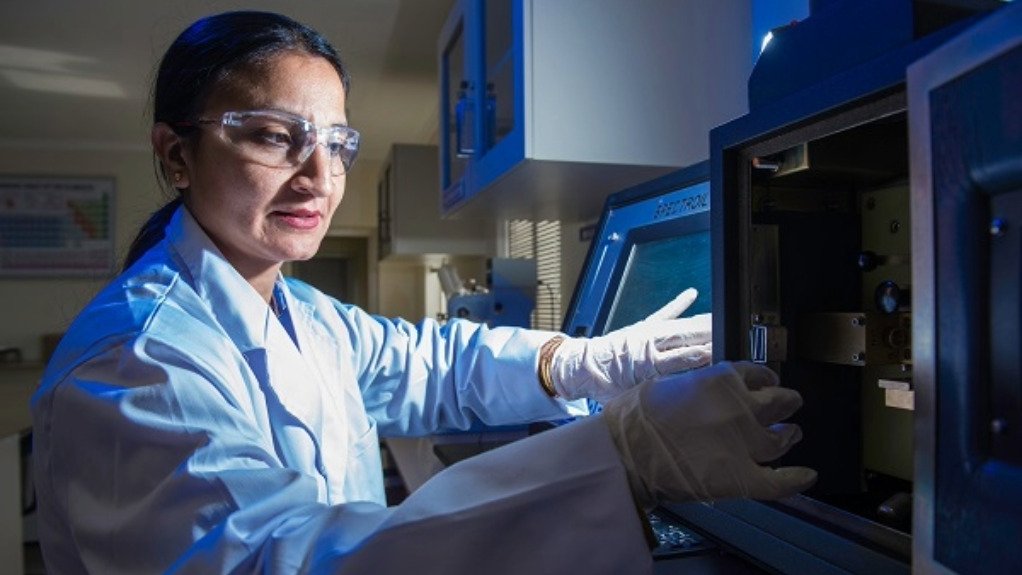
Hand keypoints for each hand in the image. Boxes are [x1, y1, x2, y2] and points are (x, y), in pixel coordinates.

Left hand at [549, 288, 711, 401]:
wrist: (581, 368)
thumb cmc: (605, 387)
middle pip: (686, 337)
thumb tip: (677, 391)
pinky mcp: (641, 326)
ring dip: (702, 322)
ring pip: (680, 325)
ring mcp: (646, 332)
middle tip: (733, 333)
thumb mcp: (630, 397)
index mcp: (647, 363)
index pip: (683, 358)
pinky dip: (678, 304)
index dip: (703, 355)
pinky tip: (691, 293)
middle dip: (710, 335)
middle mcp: (648, 343)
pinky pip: (663, 313)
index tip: (721, 353)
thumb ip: (654, 393)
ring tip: (723, 319)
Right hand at [600, 361, 815, 507]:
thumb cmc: (636, 417)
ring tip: (792, 434)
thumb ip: (695, 388)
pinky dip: (797, 479)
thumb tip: (701, 396)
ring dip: (790, 435)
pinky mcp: (744, 478)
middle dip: (786, 402)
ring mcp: (746, 443)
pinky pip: (780, 481)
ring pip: (782, 438)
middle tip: (791, 403)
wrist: (626, 453)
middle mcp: (742, 407)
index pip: (756, 373)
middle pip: (778, 402)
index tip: (766, 382)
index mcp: (721, 379)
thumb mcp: (668, 384)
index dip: (764, 379)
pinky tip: (808, 476)